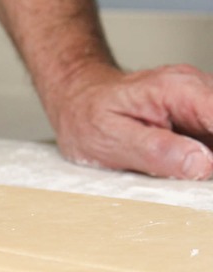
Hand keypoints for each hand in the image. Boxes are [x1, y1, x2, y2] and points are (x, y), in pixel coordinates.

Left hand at [50, 63, 212, 179]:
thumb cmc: (87, 115)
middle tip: (196, 177)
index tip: (211, 171)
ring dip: (210, 159)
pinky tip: (187, 167)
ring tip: (171, 169)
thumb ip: (156, 151)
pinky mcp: (199, 116)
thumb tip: (203, 164)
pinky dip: (206, 157)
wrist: (77, 99)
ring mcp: (200, 101)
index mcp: (177, 90)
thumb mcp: (110, 138)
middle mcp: (196, 88)